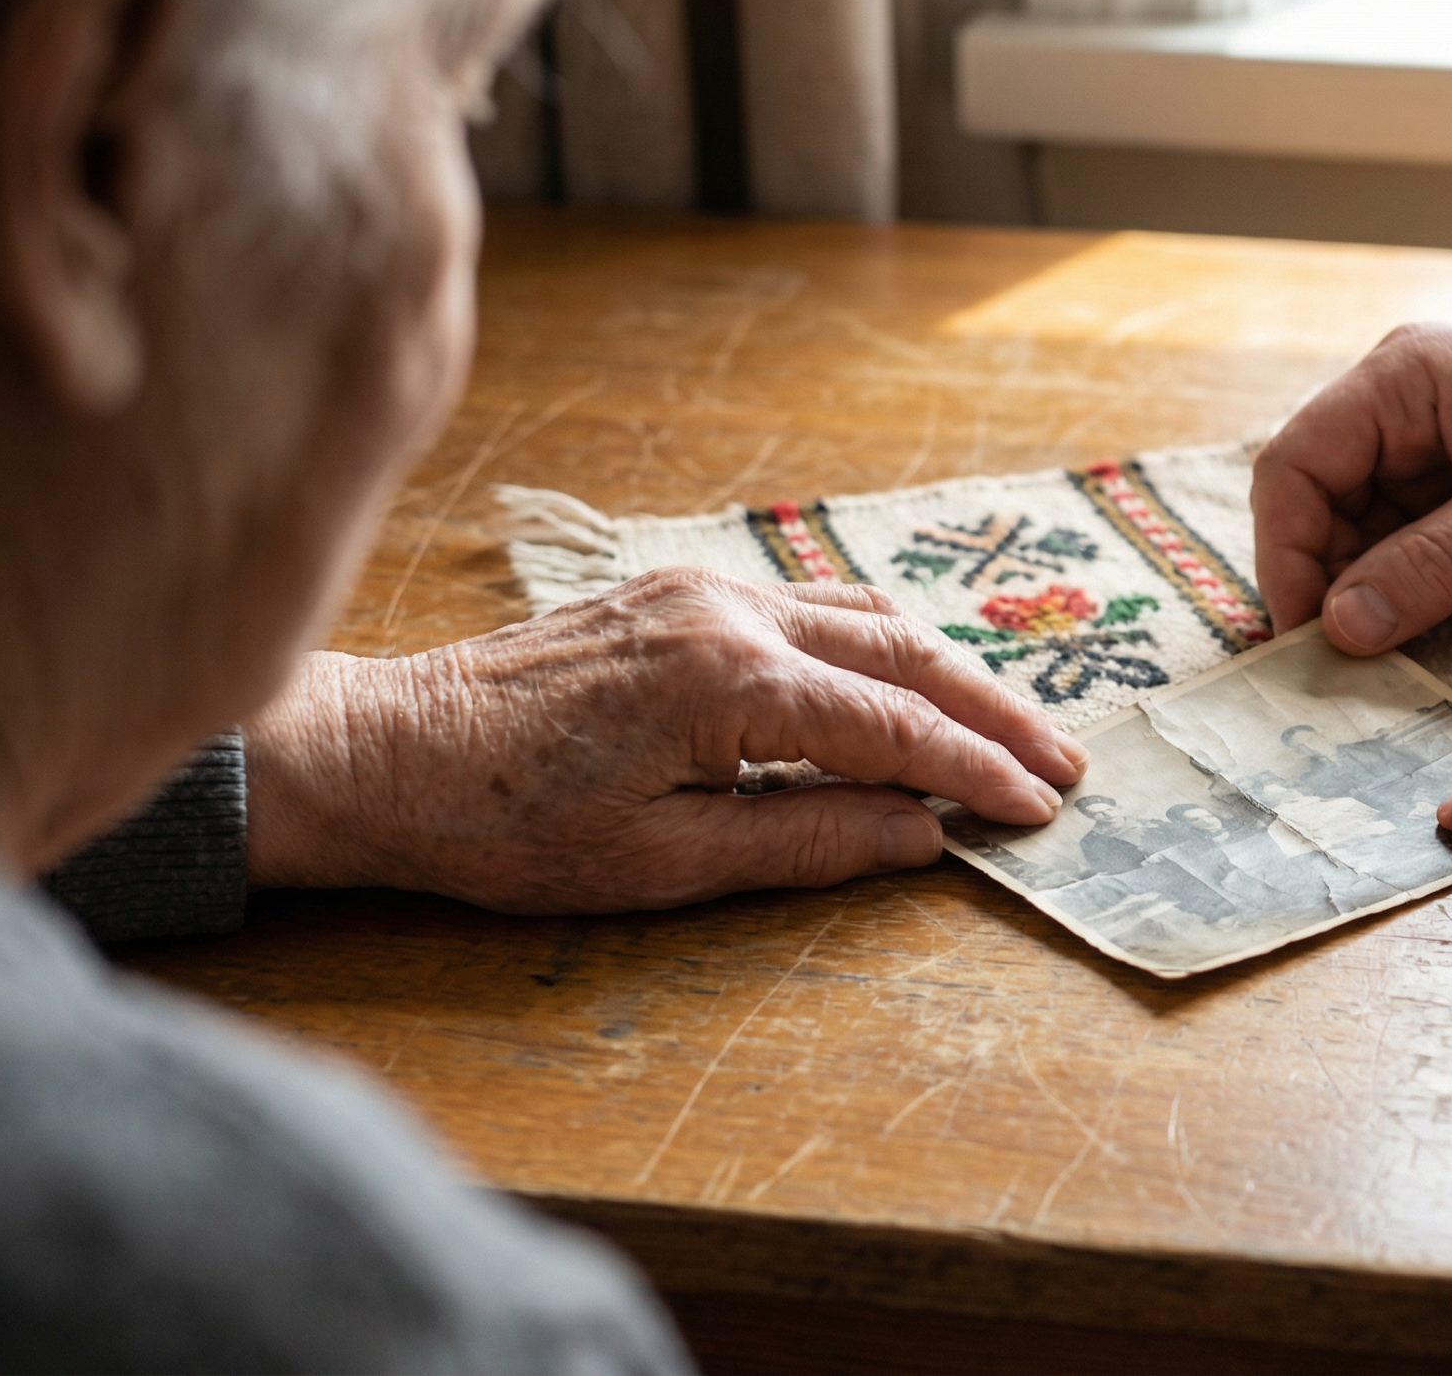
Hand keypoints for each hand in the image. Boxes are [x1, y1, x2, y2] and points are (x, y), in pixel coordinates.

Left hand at [243, 567, 1089, 910]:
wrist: (385, 753)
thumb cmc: (508, 827)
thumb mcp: (664, 863)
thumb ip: (806, 840)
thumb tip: (920, 836)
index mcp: (729, 683)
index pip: (895, 725)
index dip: (979, 771)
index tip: (1044, 811)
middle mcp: (730, 612)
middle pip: (904, 651)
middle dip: (994, 712)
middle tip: (1067, 765)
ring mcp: (703, 588)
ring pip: (865, 614)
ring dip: (947, 672)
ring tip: (1012, 728)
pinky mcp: (680, 589)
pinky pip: (813, 604)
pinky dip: (882, 644)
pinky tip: (912, 679)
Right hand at [1250, 317, 1451, 653]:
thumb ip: (1433, 563)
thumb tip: (1340, 626)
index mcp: (1410, 377)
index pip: (1297, 466)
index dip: (1286, 553)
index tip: (1307, 635)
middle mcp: (1414, 411)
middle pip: (1326, 512)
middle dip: (1349, 585)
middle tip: (1372, 656)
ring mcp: (1446, 457)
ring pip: (1376, 547)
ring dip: (1408, 596)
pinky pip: (1427, 563)